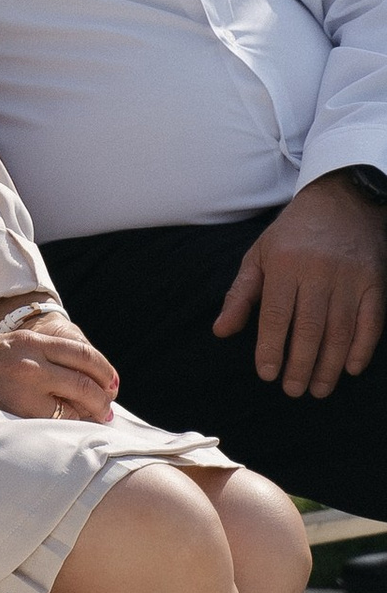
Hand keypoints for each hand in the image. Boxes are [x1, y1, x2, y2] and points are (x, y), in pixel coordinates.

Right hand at [0, 311, 118, 422]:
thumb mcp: (5, 343)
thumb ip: (36, 350)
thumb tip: (73, 368)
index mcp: (29, 340)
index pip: (81, 352)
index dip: (103, 369)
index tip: (111, 383)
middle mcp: (31, 359)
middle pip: (86, 378)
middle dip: (104, 396)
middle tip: (109, 408)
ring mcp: (25, 384)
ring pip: (77, 400)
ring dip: (93, 412)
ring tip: (96, 420)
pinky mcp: (16, 408)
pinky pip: (56, 419)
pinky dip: (70, 425)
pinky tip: (71, 429)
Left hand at [214, 175, 386, 396]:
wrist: (341, 202)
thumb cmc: (292, 234)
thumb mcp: (259, 256)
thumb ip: (241, 295)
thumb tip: (221, 331)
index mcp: (285, 264)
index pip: (276, 315)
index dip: (271, 348)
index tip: (266, 374)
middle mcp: (319, 271)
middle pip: (309, 328)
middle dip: (300, 365)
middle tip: (293, 390)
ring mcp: (350, 278)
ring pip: (340, 331)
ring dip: (329, 365)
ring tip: (318, 389)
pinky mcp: (374, 282)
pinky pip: (371, 322)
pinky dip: (362, 348)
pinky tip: (350, 368)